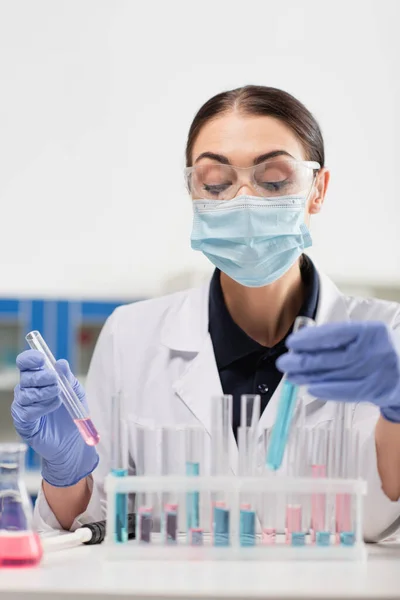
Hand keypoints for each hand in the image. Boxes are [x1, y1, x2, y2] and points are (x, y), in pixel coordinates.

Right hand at [12, 350, 97, 486]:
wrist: (73, 440)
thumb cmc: (72, 413)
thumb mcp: (75, 392)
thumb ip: (68, 377)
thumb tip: (61, 363)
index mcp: (37, 378)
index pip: (26, 364)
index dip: (30, 358)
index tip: (40, 359)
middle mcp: (26, 390)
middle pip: (25, 377)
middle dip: (41, 377)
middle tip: (55, 381)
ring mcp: (23, 406)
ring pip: (25, 394)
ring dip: (43, 393)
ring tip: (58, 397)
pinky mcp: (23, 422)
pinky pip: (26, 412)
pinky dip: (41, 408)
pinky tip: (53, 407)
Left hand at [276, 321, 399, 422]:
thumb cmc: (376, 351)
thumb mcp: (363, 337)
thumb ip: (338, 338)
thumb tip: (302, 343)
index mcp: (370, 331)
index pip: (335, 334)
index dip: (311, 339)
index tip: (292, 343)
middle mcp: (374, 350)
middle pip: (332, 356)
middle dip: (304, 360)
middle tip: (284, 363)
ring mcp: (376, 372)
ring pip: (335, 375)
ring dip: (309, 376)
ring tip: (291, 376)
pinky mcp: (376, 390)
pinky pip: (346, 391)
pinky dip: (326, 390)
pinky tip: (310, 387)